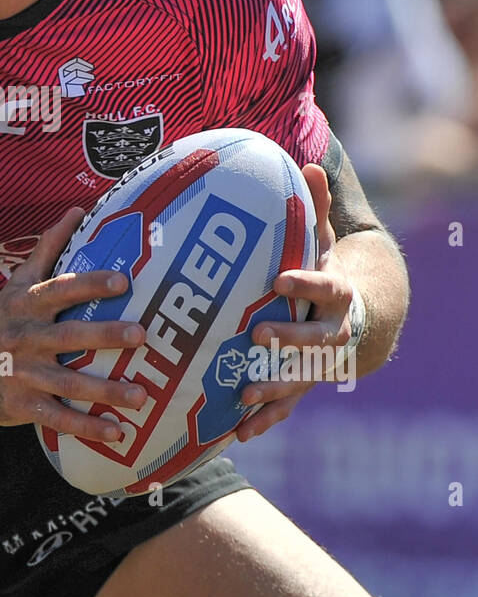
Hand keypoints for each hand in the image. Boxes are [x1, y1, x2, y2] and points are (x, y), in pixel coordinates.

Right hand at [0, 207, 147, 443]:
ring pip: (68, 382)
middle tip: (141, 335)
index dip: (90, 284)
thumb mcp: (17, 284)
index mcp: (26, 305)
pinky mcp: (21, 406)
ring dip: (106, 390)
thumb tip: (78, 210)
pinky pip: (58, 418)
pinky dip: (88, 427)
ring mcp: (22, 374)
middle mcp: (24, 338)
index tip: (123, 282)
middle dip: (105, 335)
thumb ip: (48, 248)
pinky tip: (119, 433)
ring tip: (143, 394)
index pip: (60, 290)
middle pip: (68, 335)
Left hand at [235, 163, 354, 441]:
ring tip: (243, 394)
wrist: (356, 318)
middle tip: (257, 335)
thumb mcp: (323, 240)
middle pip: (315, 339)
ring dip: (273, 387)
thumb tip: (306, 163)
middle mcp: (329, 331)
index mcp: (334, 293)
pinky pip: (286, 406)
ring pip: (299, 378)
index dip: (305, 282)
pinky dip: (266, 420)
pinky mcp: (303, 383)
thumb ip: (315, 209)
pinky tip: (240, 433)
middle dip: (288, 339)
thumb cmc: (327, 270)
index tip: (280, 278)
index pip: (324, 285)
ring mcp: (317, 362)